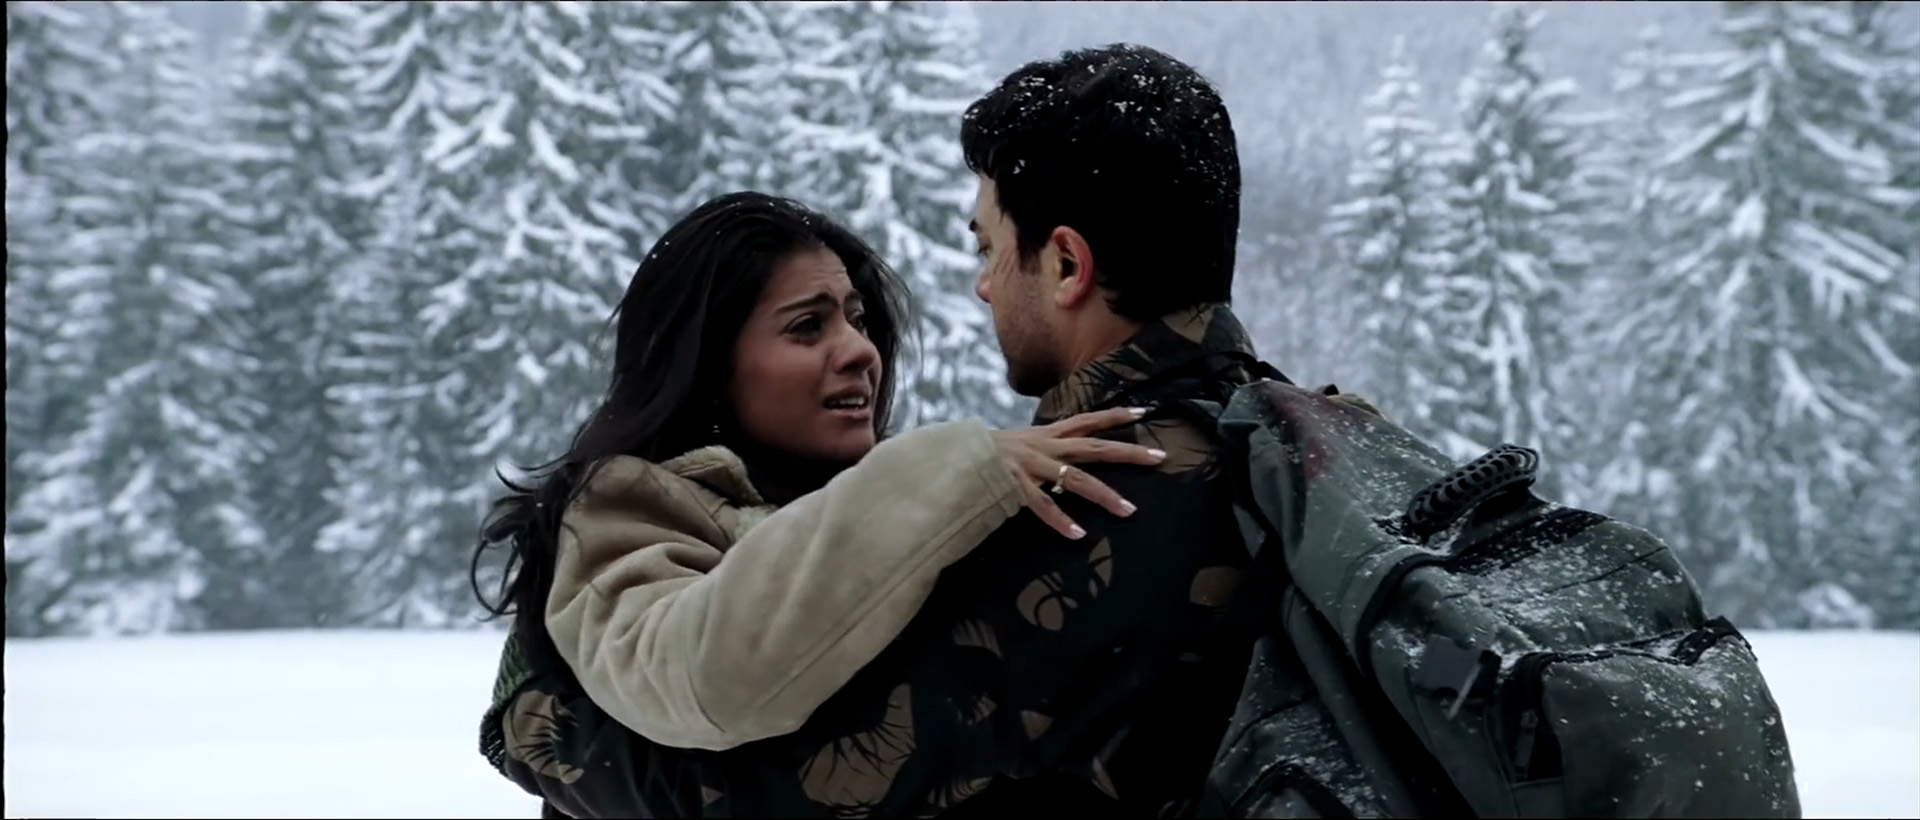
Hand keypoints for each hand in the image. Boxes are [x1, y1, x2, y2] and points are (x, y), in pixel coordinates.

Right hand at [989, 406, 1166, 539]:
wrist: (952, 454)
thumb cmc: (989, 454)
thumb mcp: (1024, 445)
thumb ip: (1048, 450)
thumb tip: (1070, 460)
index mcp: (1047, 434)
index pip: (1088, 420)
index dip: (1115, 415)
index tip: (1145, 410)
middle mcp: (1045, 445)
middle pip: (1095, 447)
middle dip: (1129, 452)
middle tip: (1160, 458)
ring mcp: (1031, 465)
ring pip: (1076, 479)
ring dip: (1104, 495)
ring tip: (1130, 511)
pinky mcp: (1014, 485)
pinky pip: (1042, 505)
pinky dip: (1059, 520)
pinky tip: (1077, 534)